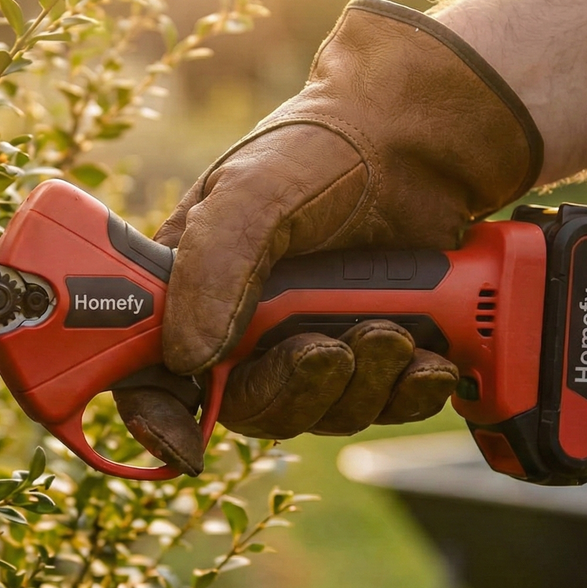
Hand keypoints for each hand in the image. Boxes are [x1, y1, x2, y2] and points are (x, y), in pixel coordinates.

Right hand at [115, 0, 542, 474]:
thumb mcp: (252, 193)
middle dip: (296, 390)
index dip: (161, 421)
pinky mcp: (374, 355)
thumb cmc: (322, 150)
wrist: (421, 139)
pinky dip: (410, 392)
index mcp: (192, 294)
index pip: (155, 377)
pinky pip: (385, 407)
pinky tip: (431, 360)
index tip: (187, 448)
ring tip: (393, 329)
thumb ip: (213, 268)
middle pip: (252, 410)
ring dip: (363, 385)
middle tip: (331, 348)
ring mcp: (311, 345)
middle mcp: (246, 332)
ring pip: (323, 414)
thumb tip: (189, 358)